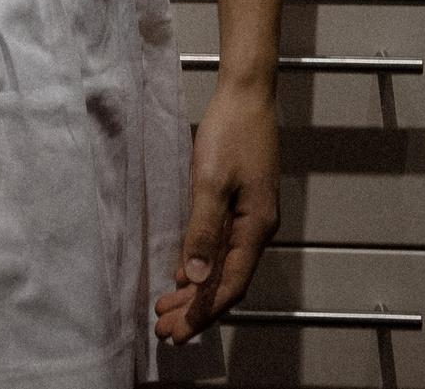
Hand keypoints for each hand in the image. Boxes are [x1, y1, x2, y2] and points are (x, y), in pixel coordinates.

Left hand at [155, 80, 279, 342]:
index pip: (229, 285)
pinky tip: (186, 270)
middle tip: (166, 328)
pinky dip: (203, 264)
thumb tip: (197, 276)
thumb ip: (204, 230)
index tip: (177, 331)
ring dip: (198, 289)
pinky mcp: (243, 203)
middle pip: (228, 280)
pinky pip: (224, 247)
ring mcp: (253, 215)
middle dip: (196, 308)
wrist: (246, 92)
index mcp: (256, 227)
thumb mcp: (211, 181)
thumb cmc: (231, 130)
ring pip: (225, 265)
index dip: (203, 312)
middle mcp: (259, 227)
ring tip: (169, 307)